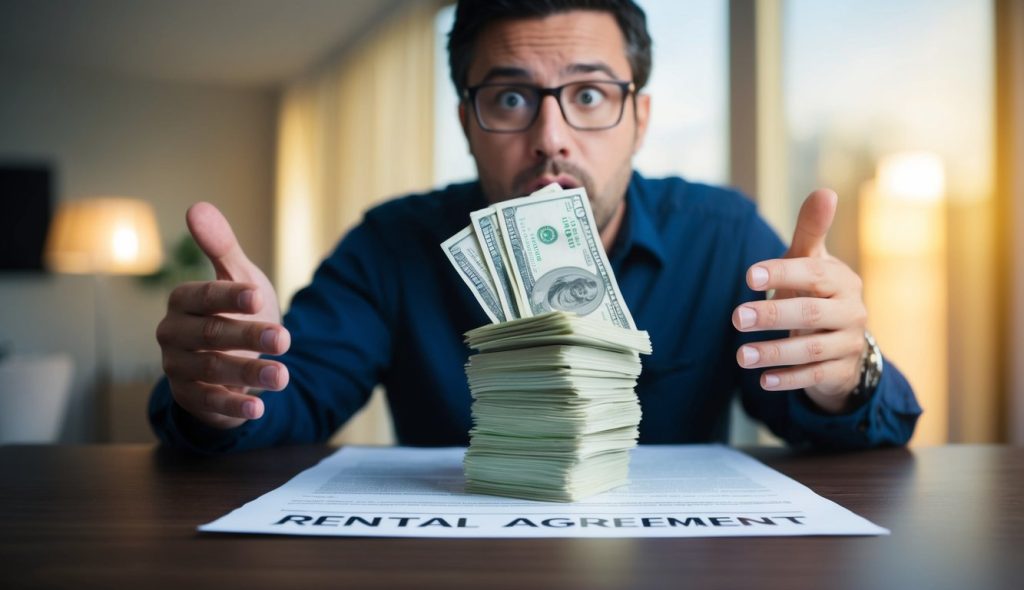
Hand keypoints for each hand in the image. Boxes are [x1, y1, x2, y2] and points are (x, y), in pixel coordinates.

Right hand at [156, 202, 290, 428]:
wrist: (233, 357)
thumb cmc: (236, 310)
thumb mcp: (237, 277)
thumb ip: (221, 246)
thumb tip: (197, 206)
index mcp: (182, 300)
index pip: (203, 296)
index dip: (229, 296)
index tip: (258, 297)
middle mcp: (172, 334)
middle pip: (210, 335)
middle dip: (249, 336)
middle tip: (285, 339)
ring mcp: (178, 368)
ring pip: (212, 370)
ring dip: (249, 374)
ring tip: (283, 376)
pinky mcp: (190, 398)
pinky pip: (210, 403)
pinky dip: (235, 406)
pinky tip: (259, 408)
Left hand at [732, 189, 867, 412]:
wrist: (845, 340)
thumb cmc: (817, 292)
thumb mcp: (812, 262)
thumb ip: (812, 230)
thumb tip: (825, 191)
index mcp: (840, 280)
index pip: (813, 274)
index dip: (782, 273)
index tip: (748, 276)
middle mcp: (851, 311)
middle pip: (811, 314)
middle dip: (772, 315)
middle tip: (735, 318)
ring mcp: (849, 343)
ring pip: (812, 350)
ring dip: (774, 352)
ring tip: (740, 356)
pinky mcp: (841, 371)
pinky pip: (814, 377)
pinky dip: (789, 380)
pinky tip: (764, 381)